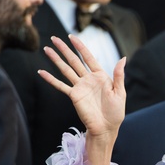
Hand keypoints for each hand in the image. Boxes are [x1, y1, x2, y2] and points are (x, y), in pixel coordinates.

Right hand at [38, 35, 125, 164]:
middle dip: (64, 49)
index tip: (72, 37)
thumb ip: (119, 75)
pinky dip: (51, 79)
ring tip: (46, 49)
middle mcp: (88, 79)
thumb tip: (123, 58)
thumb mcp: (120, 92)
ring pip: (65, 70)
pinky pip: (60, 85)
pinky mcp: (73, 96)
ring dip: (56, 59)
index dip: (80, 47)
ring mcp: (80, 87)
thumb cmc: (116, 112)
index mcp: (100, 76)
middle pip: (74, 60)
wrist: (106, 128)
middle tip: (54, 38)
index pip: (88, 57)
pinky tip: (41, 72)